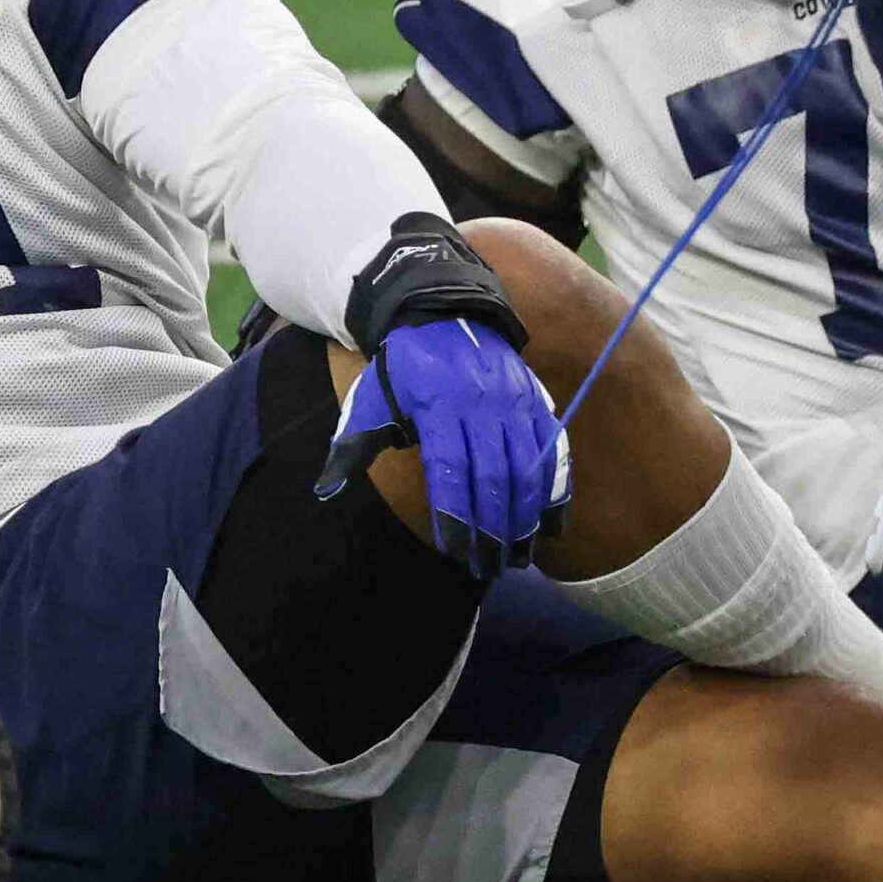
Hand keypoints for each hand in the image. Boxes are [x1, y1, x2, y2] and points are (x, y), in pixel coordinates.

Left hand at [315, 318, 570, 579]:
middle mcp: (483, 407)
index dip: (455, 514)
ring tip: (518, 559)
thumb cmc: (402, 367)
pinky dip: (557, 492)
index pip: (451, 470)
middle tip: (488, 568)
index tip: (455, 551)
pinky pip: (555, 452)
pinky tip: (551, 528)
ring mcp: (515, 406)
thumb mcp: (370, 400)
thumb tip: (325, 491)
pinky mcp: (537, 405)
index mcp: (438, 406)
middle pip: (494, 478)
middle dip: (493, 530)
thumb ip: (352, 448)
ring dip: (526, 519)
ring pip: (528, 470)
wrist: (446, 313)